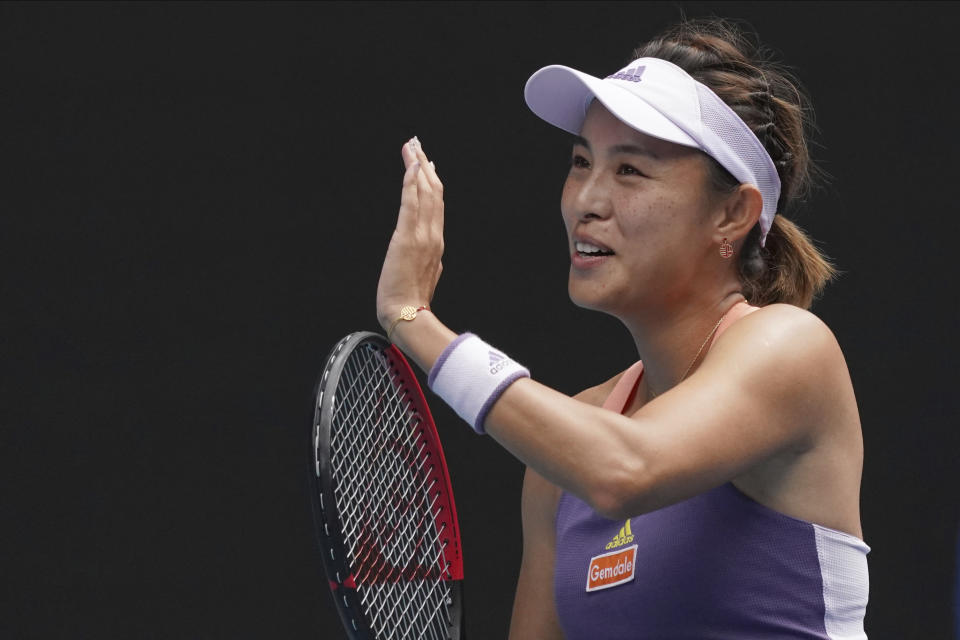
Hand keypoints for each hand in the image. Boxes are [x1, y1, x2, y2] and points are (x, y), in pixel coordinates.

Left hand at [376, 137, 444, 330]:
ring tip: (411, 147)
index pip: (437, 205)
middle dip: (424, 166)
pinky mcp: (407, 238)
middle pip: (433, 192)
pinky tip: (411, 168)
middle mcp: (434, 235)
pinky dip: (412, 184)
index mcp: (438, 244)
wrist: (407, 314)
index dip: (433, 181)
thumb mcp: (429, 278)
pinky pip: (411, 204)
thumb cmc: (412, 300)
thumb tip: (436, 258)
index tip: (427, 164)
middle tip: (416, 145)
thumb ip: (433, 262)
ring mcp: (422, 235)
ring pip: (424, 193)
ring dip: (417, 167)